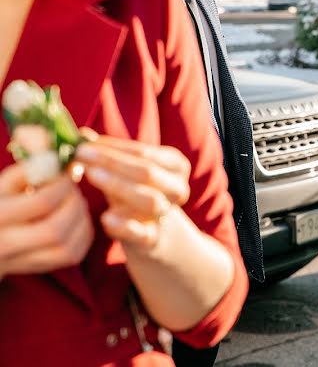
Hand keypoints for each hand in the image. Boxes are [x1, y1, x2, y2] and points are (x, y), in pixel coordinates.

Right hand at [0, 163, 92, 276]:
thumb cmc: (2, 201)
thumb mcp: (8, 182)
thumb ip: (30, 166)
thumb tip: (55, 148)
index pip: (42, 202)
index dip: (62, 184)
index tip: (64, 172)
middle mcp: (4, 244)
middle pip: (55, 229)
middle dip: (72, 204)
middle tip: (72, 189)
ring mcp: (21, 261)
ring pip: (66, 246)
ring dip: (80, 219)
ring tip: (74, 201)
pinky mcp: (40, 267)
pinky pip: (72, 254)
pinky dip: (83, 232)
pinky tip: (76, 217)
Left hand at [78, 130, 190, 251]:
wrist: (152, 235)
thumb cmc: (133, 193)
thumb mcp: (124, 171)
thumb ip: (106, 154)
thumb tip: (81, 135)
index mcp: (175, 166)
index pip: (144, 152)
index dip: (114, 147)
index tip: (84, 143)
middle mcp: (177, 189)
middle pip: (148, 172)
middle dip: (113, 162)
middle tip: (81, 154)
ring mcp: (166, 215)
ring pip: (150, 200)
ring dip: (119, 186)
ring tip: (90, 175)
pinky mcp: (152, 240)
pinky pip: (142, 233)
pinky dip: (125, 226)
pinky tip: (105, 217)